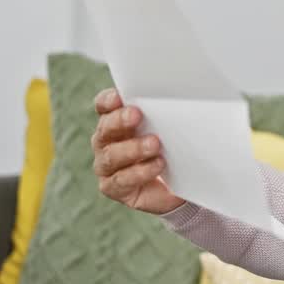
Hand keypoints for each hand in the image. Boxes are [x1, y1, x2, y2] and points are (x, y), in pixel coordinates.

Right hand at [91, 88, 184, 214]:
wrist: (175, 185)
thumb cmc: (170, 149)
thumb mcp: (169, 130)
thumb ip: (165, 115)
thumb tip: (179, 97)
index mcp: (115, 121)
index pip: (104, 106)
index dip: (108, 100)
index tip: (119, 96)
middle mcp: (106, 142)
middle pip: (105, 129)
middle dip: (119, 120)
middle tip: (136, 115)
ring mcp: (106, 166)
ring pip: (111, 155)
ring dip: (133, 148)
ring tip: (154, 144)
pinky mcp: (113, 187)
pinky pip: (121, 180)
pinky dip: (140, 172)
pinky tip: (158, 165)